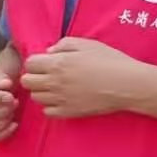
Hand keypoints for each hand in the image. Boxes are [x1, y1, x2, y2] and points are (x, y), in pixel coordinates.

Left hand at [22, 38, 149, 119]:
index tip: (47, 63)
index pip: (29, 63)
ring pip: (35, 97)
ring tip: (56, 87)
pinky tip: (62, 100)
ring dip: (42, 91)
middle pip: (27, 81)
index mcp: (57, 63)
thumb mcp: (87, 44)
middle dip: (34, 76)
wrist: (129, 84)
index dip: (36, 62)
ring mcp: (60, 99)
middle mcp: (54, 82)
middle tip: (48, 75)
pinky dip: (50, 106)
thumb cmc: (110, 61)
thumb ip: (63, 45)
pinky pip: (47, 112)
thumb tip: (49, 52)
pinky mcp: (69, 112)